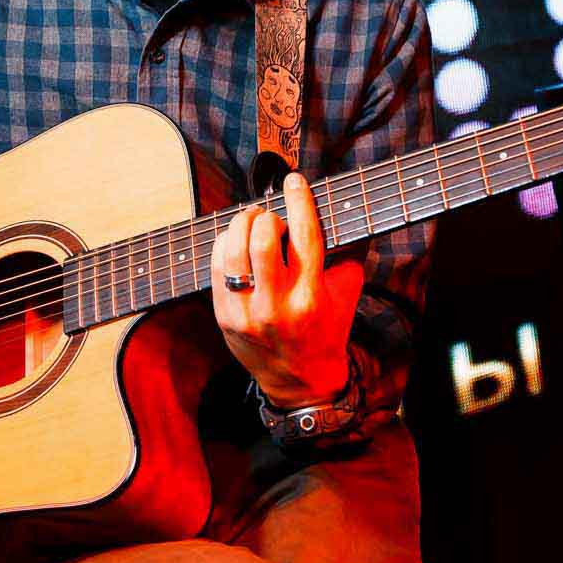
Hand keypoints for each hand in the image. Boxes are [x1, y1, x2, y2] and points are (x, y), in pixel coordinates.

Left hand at [211, 173, 364, 406]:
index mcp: (311, 297)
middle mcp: (277, 306)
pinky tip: (234, 243)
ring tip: (249, 222)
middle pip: (261, 241)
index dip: (298, 201)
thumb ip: (342, 252)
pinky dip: (224, 246)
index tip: (294, 180)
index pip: (304, 236)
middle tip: (269, 214)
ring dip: (240, 225)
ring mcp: (246, 314)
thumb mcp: (346, 291)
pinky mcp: (224, 318)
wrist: (301, 382)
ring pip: (233, 252)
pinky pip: (216, 269)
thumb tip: (330, 210)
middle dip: (264, 216)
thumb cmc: (327, 329)